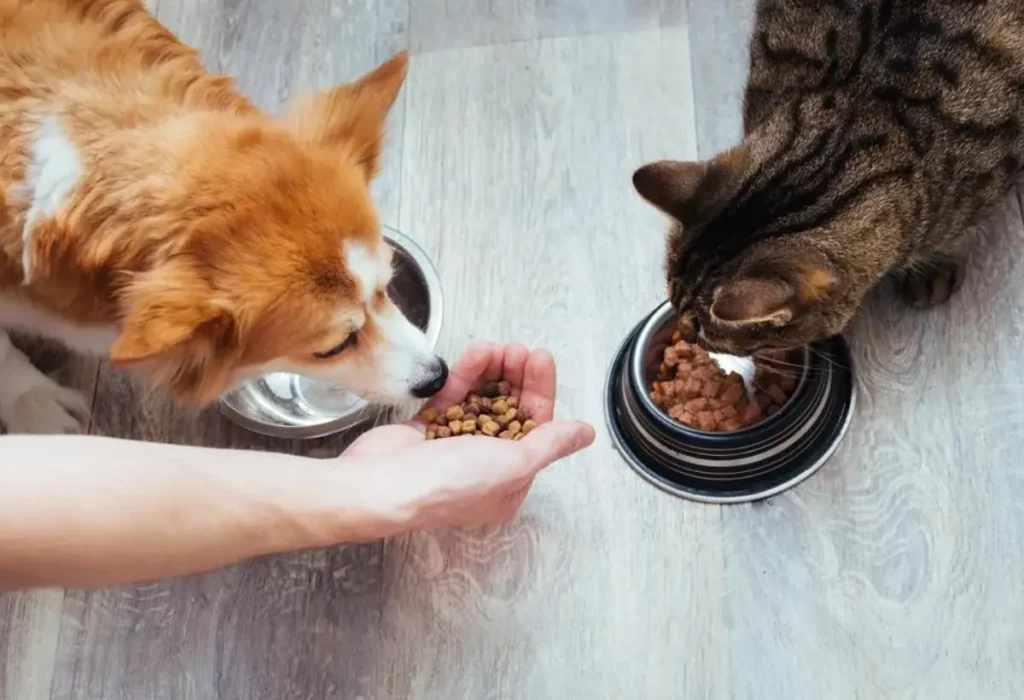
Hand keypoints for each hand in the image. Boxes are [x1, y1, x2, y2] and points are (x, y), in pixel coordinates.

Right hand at [342, 342, 594, 531]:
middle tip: (519, 350)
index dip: (539, 391)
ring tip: (498, 347)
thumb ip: (550, 443)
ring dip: (492, 372)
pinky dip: (466, 376)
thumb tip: (585, 433)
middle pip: (509, 412)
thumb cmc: (449, 484)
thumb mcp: (514, 464)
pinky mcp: (426, 430)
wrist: (382, 485)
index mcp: (508, 484)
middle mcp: (483, 467)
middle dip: (516, 378)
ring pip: (481, 401)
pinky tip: (478, 352)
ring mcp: (453, 447)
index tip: (540, 358)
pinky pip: (453, 398)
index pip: (535, 429)